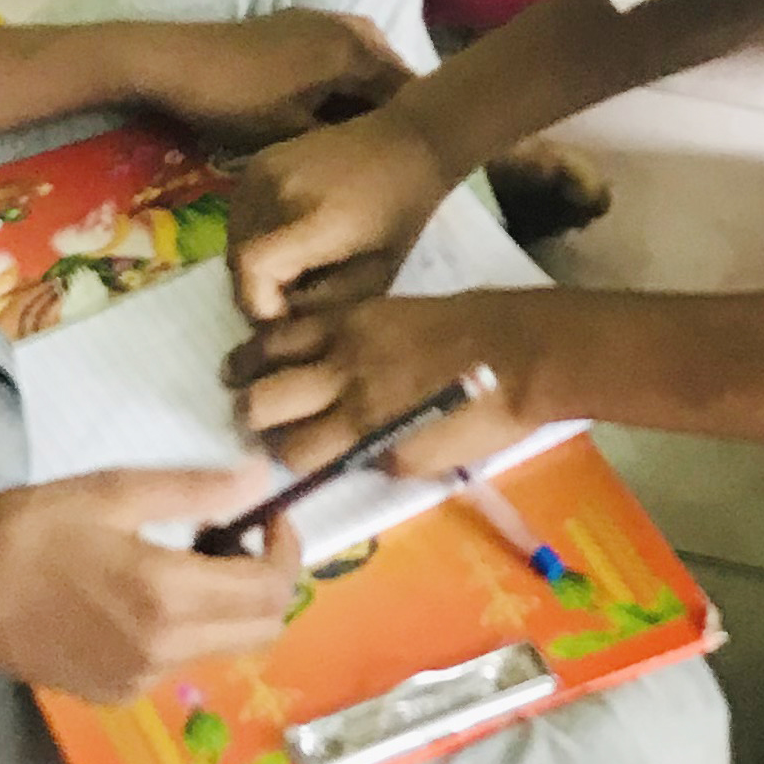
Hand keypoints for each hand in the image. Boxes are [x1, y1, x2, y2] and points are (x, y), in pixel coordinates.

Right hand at [0, 468, 300, 704]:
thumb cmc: (27, 532)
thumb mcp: (113, 491)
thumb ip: (196, 490)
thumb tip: (263, 478)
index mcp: (168, 597)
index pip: (271, 590)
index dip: (287, 548)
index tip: (270, 513)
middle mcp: (165, 651)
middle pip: (262, 629)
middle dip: (267, 578)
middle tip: (233, 531)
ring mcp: (141, 681)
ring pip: (225, 646)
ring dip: (230, 600)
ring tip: (186, 550)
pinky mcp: (118, 694)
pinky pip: (183, 659)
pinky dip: (193, 623)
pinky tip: (152, 587)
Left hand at [143, 11, 412, 148]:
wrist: (174, 63)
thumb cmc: (238, 101)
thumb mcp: (294, 134)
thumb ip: (342, 144)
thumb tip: (373, 165)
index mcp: (356, 50)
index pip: (407, 88)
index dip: (413, 127)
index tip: (419, 162)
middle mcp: (349, 27)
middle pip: (388, 73)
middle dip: (393, 111)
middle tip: (393, 155)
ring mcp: (322, 21)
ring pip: (363, 64)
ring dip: (367, 97)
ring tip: (364, 140)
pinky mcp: (297, 25)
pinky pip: (339, 56)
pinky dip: (344, 84)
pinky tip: (333, 114)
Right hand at [229, 104, 457, 321]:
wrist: (408, 141)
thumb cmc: (404, 213)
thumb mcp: (376, 274)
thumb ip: (324, 304)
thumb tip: (278, 322)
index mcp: (318, 218)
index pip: (253, 266)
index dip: (257, 303)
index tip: (282, 319)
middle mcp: (281, 188)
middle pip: (237, 257)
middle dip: (255, 290)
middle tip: (286, 301)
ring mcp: (265, 168)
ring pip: (233, 236)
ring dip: (251, 264)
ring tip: (287, 272)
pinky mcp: (260, 158)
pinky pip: (239, 211)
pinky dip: (251, 234)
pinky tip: (284, 242)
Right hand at [229, 293, 543, 473]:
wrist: (526, 347)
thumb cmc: (488, 414)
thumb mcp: (433, 459)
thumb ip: (381, 458)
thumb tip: (348, 455)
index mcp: (364, 424)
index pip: (294, 451)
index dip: (281, 460)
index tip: (280, 458)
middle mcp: (346, 377)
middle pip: (265, 399)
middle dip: (250, 415)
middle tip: (250, 418)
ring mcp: (352, 333)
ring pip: (271, 345)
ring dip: (248, 364)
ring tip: (237, 373)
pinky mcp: (366, 304)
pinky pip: (306, 313)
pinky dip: (282, 326)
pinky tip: (278, 335)